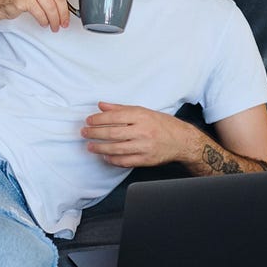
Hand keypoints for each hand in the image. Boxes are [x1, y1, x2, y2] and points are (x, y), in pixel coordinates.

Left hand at [81, 102, 197, 167]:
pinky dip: (113, 159)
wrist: (182, 140)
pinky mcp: (146, 159)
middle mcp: (143, 131)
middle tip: (84, 133)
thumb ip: (121, 109)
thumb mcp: (143, 111)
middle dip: (95, 133)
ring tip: (90, 146)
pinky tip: (105, 156)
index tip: (88, 121)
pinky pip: (125, 161)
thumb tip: (101, 105)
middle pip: (113, 133)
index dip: (98, 119)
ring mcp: (144, 146)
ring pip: (117, 148)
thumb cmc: (161, 124)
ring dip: (100, 148)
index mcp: (141, 116)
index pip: (114, 117)